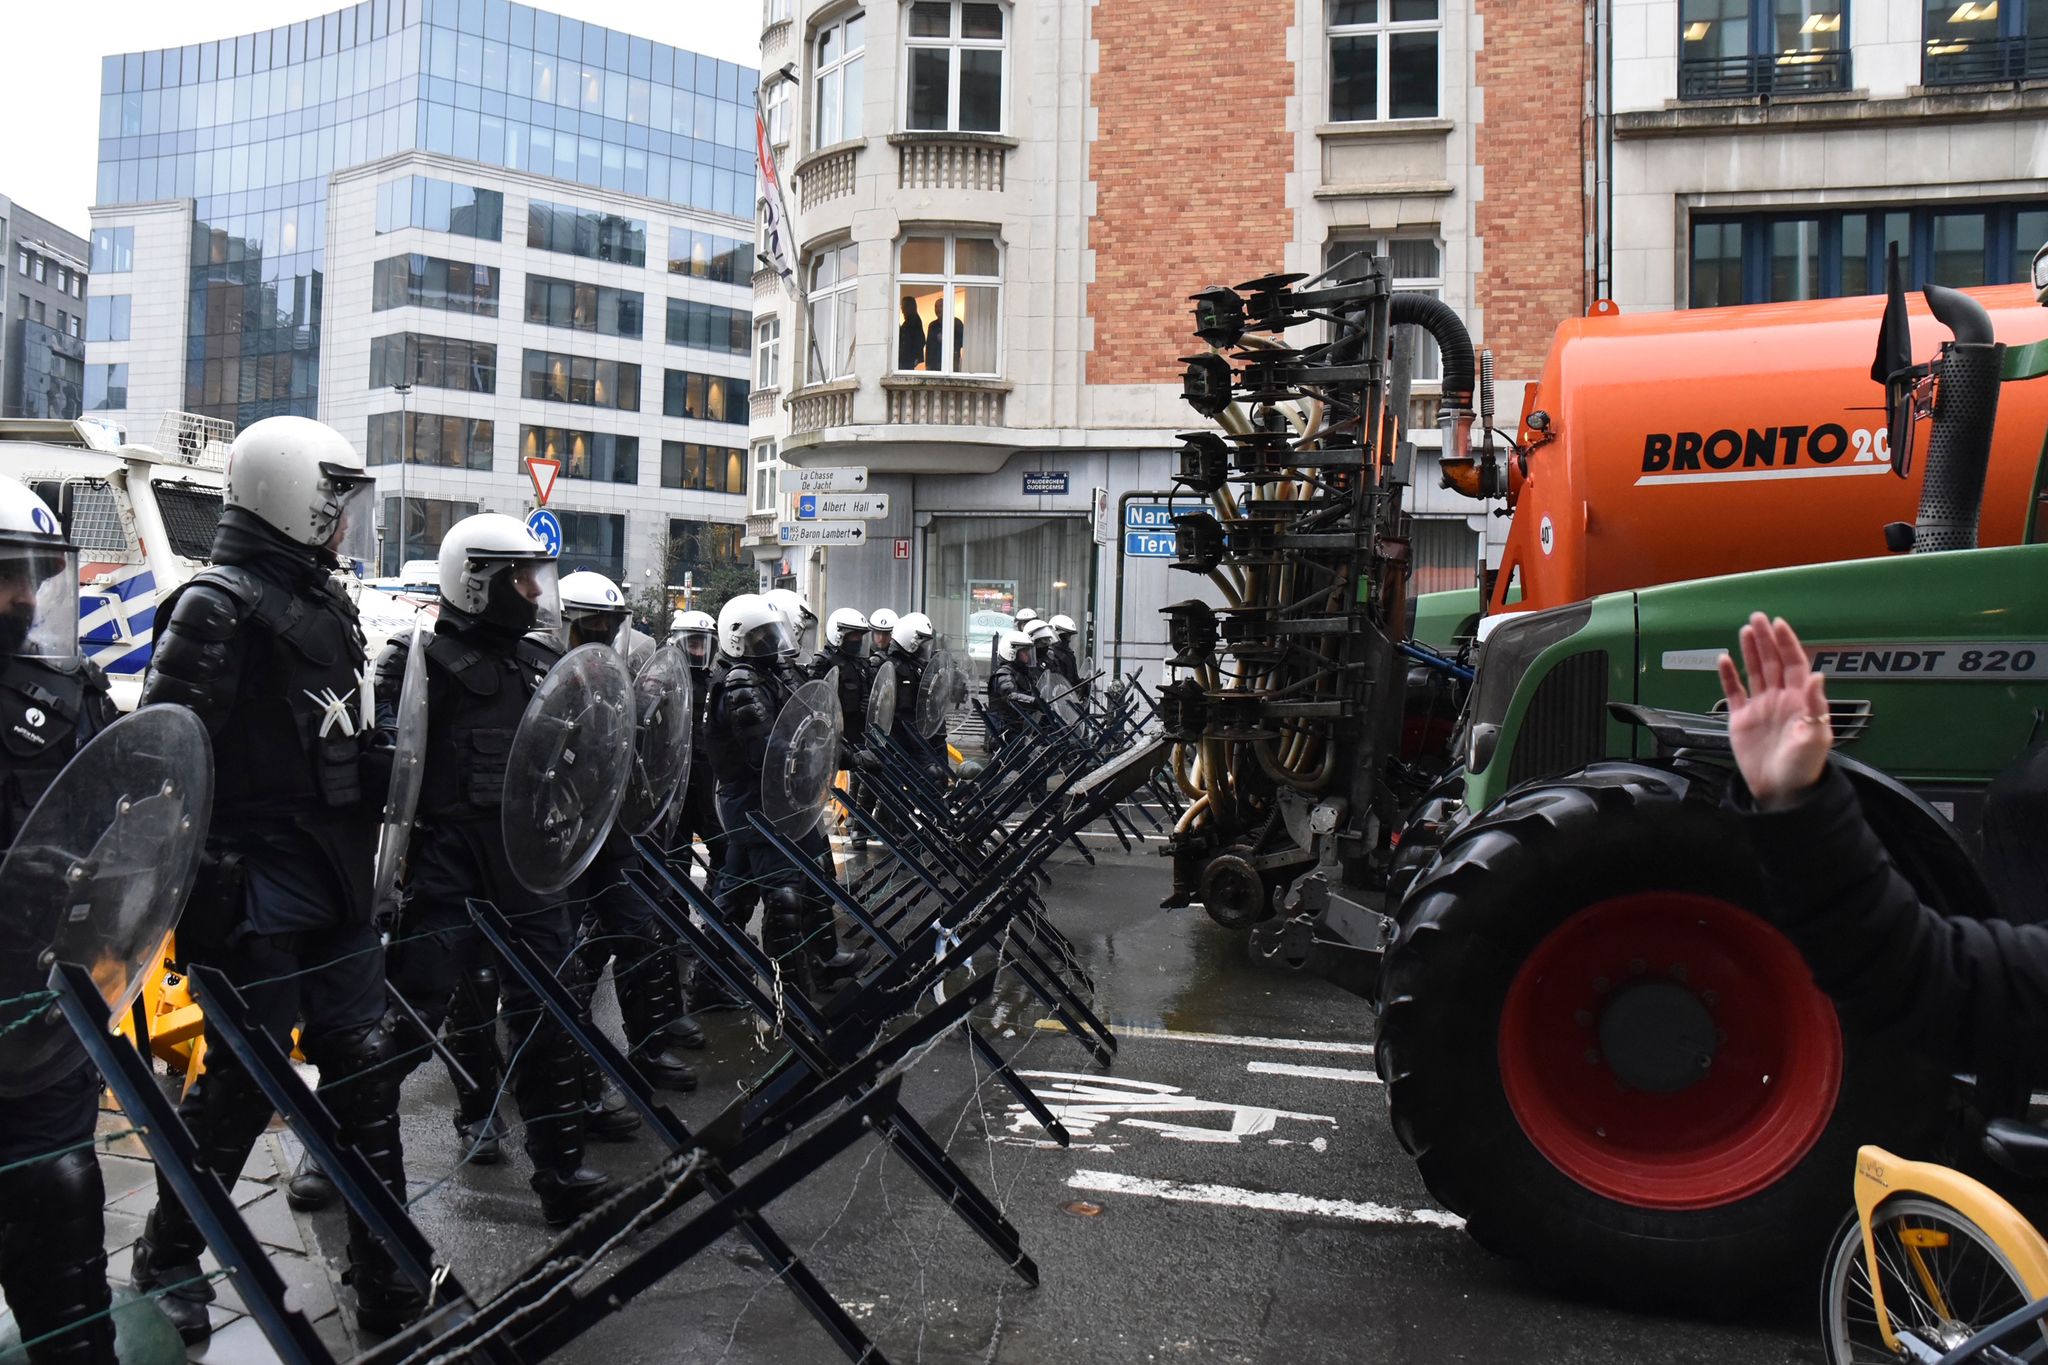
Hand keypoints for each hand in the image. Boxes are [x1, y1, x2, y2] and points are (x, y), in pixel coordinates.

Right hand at [1716, 613, 1832, 811]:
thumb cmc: (1804, 767)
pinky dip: (1729, 675)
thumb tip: (1818, 675)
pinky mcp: (1741, 719)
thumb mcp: (1816, 737)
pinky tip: (1725, 659)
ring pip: (1754, 671)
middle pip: (1773, 662)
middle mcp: (1780, 699)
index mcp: (1800, 700)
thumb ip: (1817, 705)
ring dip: (1750, 651)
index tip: (1779, 624)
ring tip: (1745, 631)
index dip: (1787, 643)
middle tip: (1758, 618)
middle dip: (1766, 639)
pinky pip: (1734, 692)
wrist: (1781, 791)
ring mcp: (1760, 707)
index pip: (1795, 663)